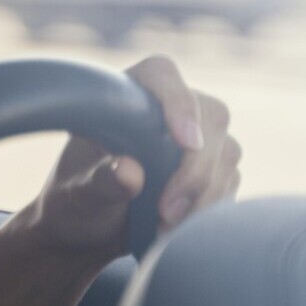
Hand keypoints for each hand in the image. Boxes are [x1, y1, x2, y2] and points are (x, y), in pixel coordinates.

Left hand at [13, 54, 241, 262]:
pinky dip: (209, 209)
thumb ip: (100, 183)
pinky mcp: (214, 169)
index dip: (179, 102)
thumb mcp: (77, 197)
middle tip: (166, 212)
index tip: (187, 142)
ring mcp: (196, 138)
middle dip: (196, 169)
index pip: (161, 75)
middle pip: (210, 116)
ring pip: (227, 153)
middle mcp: (166, 109)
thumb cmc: (75, 203)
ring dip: (203, 196)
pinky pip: (230, 182)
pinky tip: (177, 229)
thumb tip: (129, 171)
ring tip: (163, 229)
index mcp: (125, 97)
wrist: (89, 231)